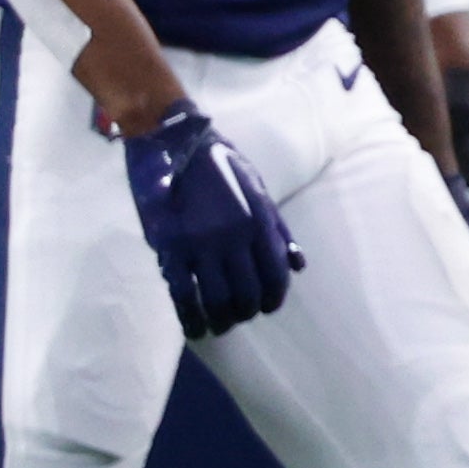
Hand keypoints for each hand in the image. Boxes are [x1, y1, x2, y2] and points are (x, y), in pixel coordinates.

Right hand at [120, 101, 299, 334]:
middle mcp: (234, 236)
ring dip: (219, 321)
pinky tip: (192, 328)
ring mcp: (201, 243)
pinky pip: (183, 294)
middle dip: (243, 313)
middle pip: (247, 293)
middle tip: (236, 317)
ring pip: (217, 299)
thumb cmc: (218, 161)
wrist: (171, 139)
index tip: (264, 308)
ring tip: (216, 327)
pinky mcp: (169, 246)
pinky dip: (189, 318)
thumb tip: (298, 264)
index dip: (272, 299)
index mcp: (258, 220)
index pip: (275, 275)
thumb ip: (278, 228)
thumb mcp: (256, 187)